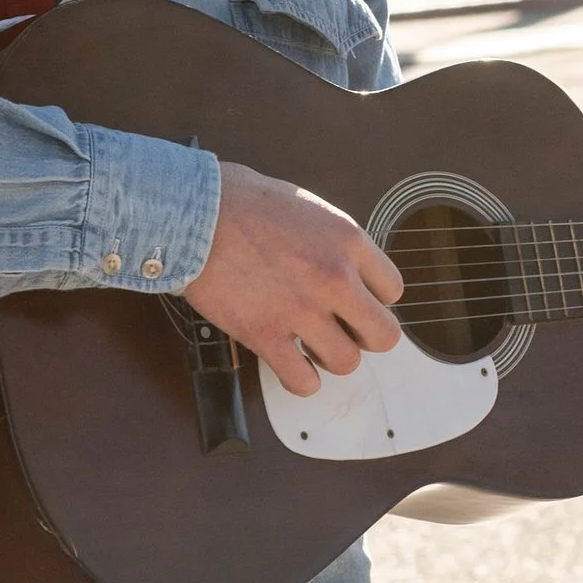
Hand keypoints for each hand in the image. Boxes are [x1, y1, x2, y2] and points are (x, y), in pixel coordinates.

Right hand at [179, 160, 403, 394]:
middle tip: (343, 330)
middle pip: (383, 335)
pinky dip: (301, 380)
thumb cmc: (238, 200)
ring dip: (330, 358)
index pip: (392, 290)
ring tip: (311, 345)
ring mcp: (301, 310)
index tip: (355, 301)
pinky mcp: (265, 335)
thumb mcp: (304, 205)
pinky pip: (303, 381)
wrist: (190, 213)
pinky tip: (290, 364)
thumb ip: (331, 239)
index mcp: (347, 240)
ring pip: (346, 363)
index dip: (373, 299)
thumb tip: (341, 261)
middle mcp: (333, 278)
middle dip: (364, 337)